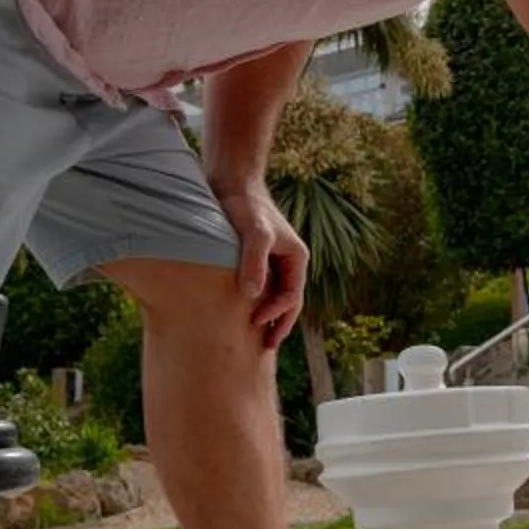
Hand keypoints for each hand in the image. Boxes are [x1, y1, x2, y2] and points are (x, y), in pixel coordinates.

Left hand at [212, 178, 307, 349]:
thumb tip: (254, 296)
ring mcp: (272, 261)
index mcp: (296, 258)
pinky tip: (238, 313)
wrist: (231, 181)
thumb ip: (254, 263)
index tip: (256, 323)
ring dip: (267, 316)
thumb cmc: (244, 204)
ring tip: (254, 338)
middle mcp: (288, 262)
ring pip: (274, 296)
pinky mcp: (255, 259)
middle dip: (278, 324)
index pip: (293, 296)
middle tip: (266, 347)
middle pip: (288, 302)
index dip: (277, 313)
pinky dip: (253, 303)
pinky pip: (260, 287)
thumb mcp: (252, 232)